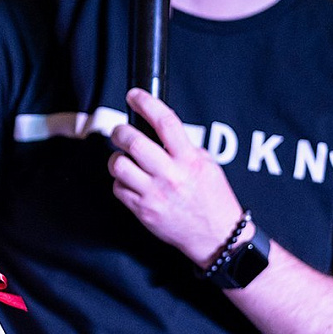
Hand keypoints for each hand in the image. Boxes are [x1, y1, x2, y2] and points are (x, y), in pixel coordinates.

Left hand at [108, 87, 244, 266]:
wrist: (216, 238)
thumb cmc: (213, 201)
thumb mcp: (209, 166)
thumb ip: (187, 148)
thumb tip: (163, 133)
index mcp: (188, 160)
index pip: (165, 122)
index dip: (146, 103)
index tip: (134, 96)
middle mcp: (170, 175)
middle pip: (134, 142)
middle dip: (120, 131)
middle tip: (120, 131)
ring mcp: (154, 194)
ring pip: (119, 165)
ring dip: (116, 158)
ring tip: (123, 158)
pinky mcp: (143, 210)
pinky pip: (118, 188)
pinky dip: (120, 182)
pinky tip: (130, 182)